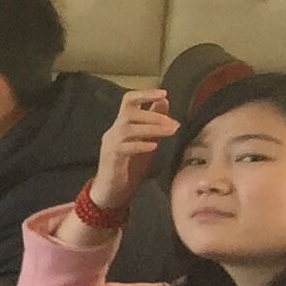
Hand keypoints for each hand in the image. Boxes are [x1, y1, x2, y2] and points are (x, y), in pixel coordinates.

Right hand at [87, 84, 172, 217]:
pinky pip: (124, 147)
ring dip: (151, 128)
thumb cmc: (129, 167)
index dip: (145, 94)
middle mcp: (114, 131)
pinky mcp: (111, 158)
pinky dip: (140, 145)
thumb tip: (164, 101)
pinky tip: (154, 146)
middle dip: (153, 115)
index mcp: (122, 125)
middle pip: (129, 112)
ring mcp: (110, 144)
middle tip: (174, 123)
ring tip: (170, 131)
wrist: (111, 191)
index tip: (164, 93)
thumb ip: (153, 123)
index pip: (128, 101)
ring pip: (128, 128)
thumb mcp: (145, 141)